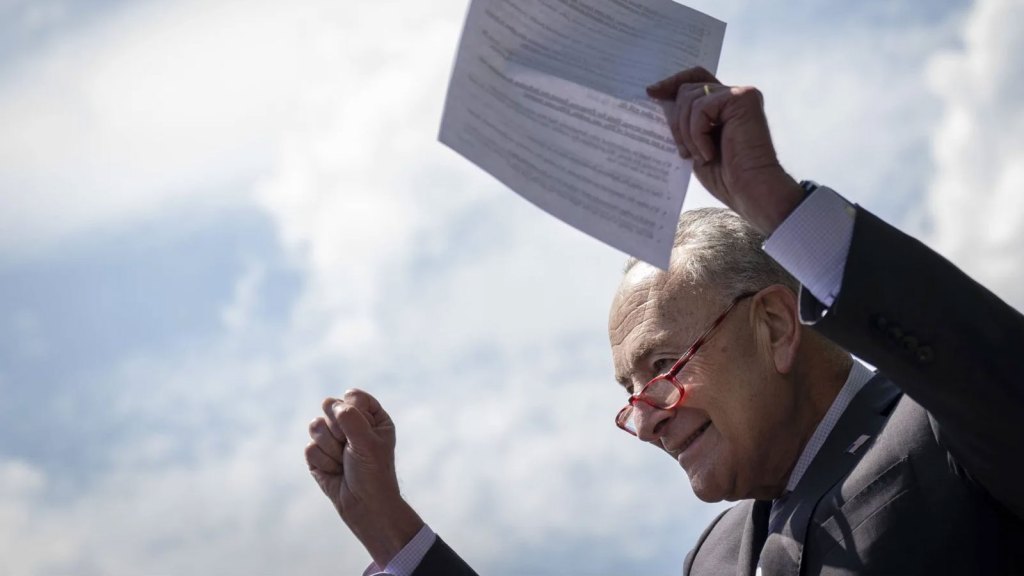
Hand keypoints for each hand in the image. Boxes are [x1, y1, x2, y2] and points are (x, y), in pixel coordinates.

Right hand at [305, 389, 423, 567]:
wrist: (364, 505)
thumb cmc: (373, 472)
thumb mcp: (368, 442)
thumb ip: (351, 419)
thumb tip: (332, 404)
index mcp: (371, 416)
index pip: (352, 396)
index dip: (351, 411)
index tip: (362, 432)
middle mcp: (351, 423)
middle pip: (329, 406)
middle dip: (337, 430)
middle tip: (350, 447)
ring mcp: (332, 438)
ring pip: (315, 426)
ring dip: (330, 448)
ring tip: (343, 462)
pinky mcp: (317, 454)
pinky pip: (309, 448)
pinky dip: (322, 462)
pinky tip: (334, 471)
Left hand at [647, 67, 804, 233]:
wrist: (749, 191)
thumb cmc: (725, 176)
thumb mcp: (694, 144)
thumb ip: (683, 120)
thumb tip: (658, 96)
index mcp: (724, 105)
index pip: (696, 78)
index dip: (673, 82)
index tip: (651, 92)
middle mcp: (735, 95)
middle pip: (687, 89)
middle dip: (676, 121)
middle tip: (683, 151)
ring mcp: (741, 95)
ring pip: (690, 98)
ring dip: (687, 132)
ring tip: (700, 155)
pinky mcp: (743, 98)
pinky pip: (701, 107)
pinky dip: (697, 134)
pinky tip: (709, 153)